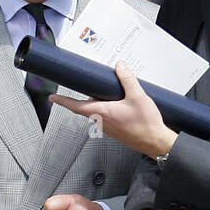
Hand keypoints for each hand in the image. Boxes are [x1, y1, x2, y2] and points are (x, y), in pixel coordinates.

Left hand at [50, 62, 177, 158]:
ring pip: (97, 113)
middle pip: (87, 107)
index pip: (77, 106)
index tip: (53, 98)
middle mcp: (102, 122)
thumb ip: (127, 79)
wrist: (156, 142)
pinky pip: (106, 118)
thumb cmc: (146, 124)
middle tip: (88, 86)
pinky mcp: (116, 132)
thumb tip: (120, 66)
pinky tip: (120, 106)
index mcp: (103, 112)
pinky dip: (108, 110)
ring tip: (109, 94)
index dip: (63, 101)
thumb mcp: (137, 96)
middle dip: (86, 97)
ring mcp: (108, 128)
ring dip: (99, 104)